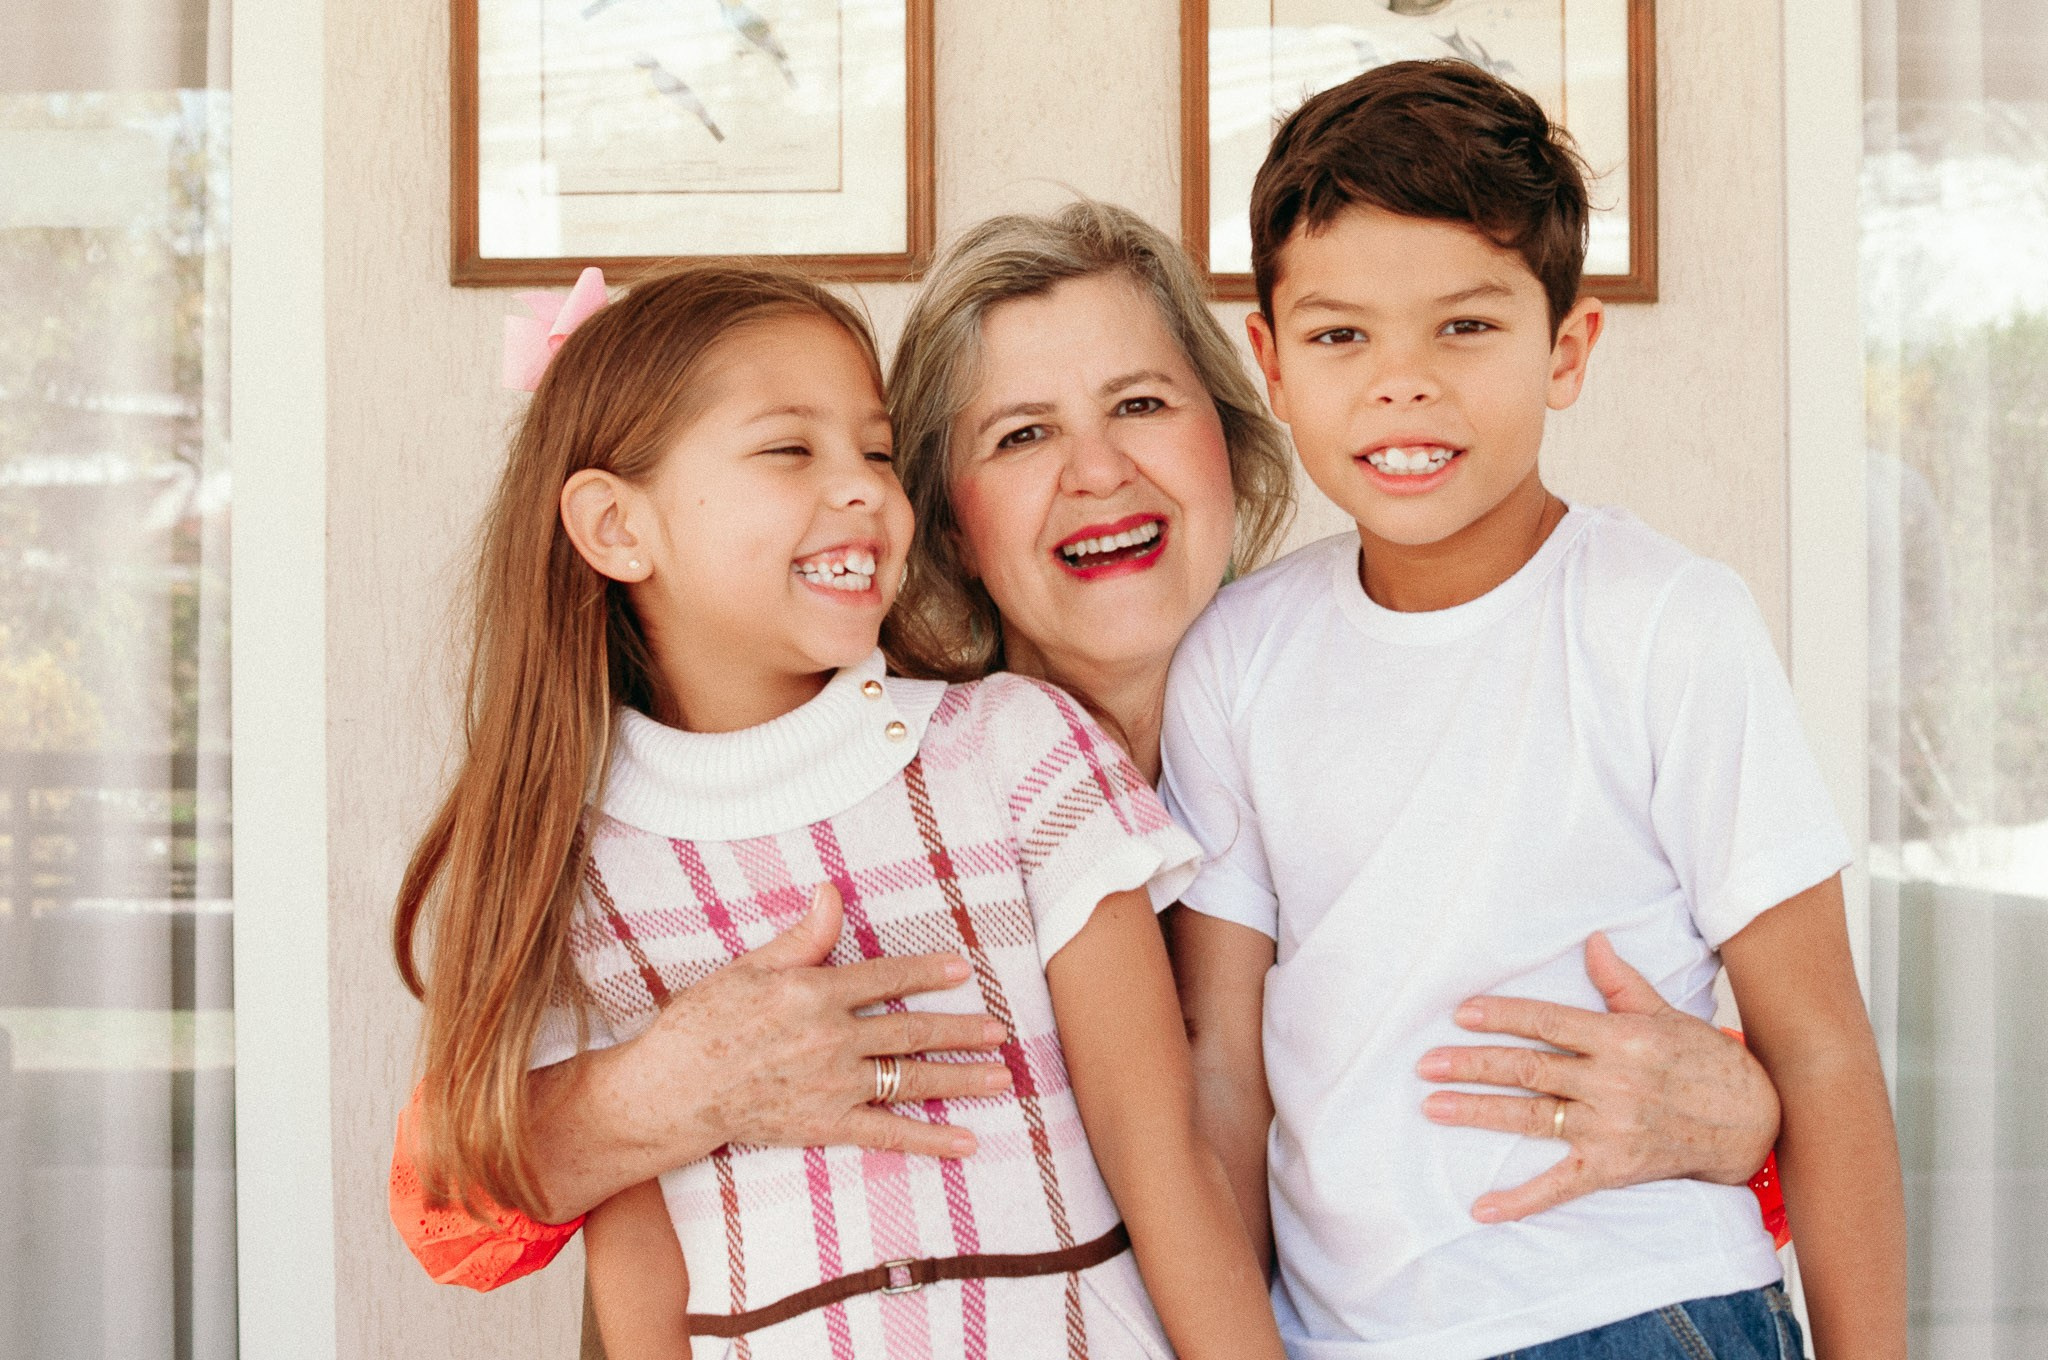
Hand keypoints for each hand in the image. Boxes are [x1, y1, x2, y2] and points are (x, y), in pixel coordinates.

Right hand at [529, 884, 1012, 1216]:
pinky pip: (888, 1133)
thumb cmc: (703, 1021)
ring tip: (1001, 1077)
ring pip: (911, 1079)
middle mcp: (832, 1038)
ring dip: (961, 1078)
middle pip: (910, 1031)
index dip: (925, 972)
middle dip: (960, 1029)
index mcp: (814, 993)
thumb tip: (831, 891)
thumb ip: (802, 937)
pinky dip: (931, 1139)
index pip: (885, 978)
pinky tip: (968, 1141)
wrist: (673, 1089)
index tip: (961, 969)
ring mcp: (833, 1084)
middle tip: (999, 1028)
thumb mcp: (750, 967)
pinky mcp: (826, 1124)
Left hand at [1414, 931, 1779, 1223]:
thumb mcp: (1664, 1013)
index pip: (1549, 1022)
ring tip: (1434, 1106)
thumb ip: (1621, 983)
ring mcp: (1611, 1127)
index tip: (1461, 1014)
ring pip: (1532, 1116)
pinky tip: (1482, 1207)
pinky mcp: (1614, 1166)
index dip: (1503, 1016)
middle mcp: (1612, 1081)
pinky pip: (1560, 1185)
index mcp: (1620, 1038)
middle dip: (1474, 1064)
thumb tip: (1593, 941)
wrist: (1750, 1122)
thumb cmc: (1702, 1061)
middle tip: (1426, 1064)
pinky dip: (1520, 1199)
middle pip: (1530, 1068)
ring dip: (1479, 1112)